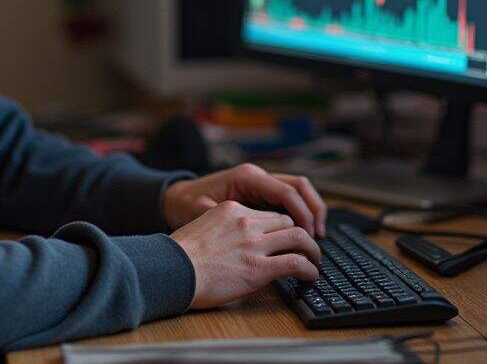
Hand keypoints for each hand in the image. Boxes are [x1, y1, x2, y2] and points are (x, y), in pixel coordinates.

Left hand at [163, 163, 327, 237]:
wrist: (174, 198)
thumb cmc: (187, 206)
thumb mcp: (206, 214)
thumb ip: (233, 222)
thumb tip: (258, 237)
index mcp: (247, 177)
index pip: (286, 192)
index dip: (302, 214)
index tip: (309, 236)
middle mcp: (257, 176)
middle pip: (299, 186)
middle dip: (314, 210)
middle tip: (318, 236)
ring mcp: (260, 182)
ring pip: (297, 191)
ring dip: (310, 211)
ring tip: (316, 236)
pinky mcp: (259, 192)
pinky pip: (287, 200)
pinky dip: (298, 214)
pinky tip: (301, 234)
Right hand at [170, 200, 320, 308]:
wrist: (171, 271)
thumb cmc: (180, 257)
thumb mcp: (203, 228)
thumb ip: (224, 230)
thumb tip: (236, 243)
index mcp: (231, 211)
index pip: (267, 214)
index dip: (281, 227)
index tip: (285, 238)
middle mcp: (245, 223)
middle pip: (286, 222)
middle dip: (300, 235)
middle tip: (307, 248)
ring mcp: (253, 244)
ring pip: (297, 237)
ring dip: (312, 250)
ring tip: (315, 261)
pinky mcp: (258, 268)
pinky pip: (295, 263)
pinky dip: (308, 268)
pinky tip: (310, 275)